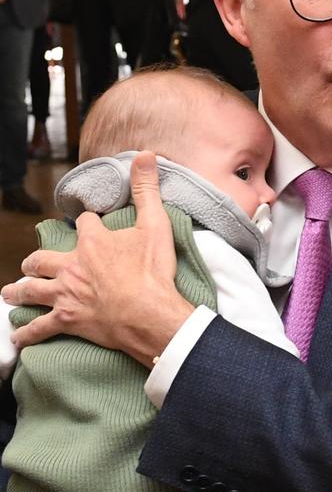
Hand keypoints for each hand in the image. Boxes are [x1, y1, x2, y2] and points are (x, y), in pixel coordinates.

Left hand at [1, 152, 193, 364]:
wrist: (150, 314)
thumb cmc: (153, 272)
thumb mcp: (156, 225)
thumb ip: (147, 190)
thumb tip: (145, 155)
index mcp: (93, 242)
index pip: (85, 224)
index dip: (89, 223)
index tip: (91, 226)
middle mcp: (72, 266)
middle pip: (43, 259)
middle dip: (35, 261)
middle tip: (33, 264)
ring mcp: (65, 294)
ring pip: (32, 290)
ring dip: (19, 291)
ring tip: (11, 292)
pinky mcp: (67, 320)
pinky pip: (39, 327)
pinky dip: (26, 333)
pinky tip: (17, 336)